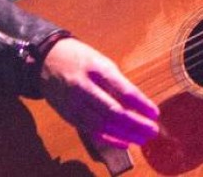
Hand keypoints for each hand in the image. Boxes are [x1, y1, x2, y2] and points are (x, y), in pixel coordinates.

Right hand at [39, 37, 159, 149]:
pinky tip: (123, 142)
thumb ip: (118, 83)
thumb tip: (138, 105)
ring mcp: (74, 103)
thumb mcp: (102, 62)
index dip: (141, 104)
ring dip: (124, 135)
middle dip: (135, 124)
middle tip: (152, 130)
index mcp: (97, 69)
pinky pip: (90, 131)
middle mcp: (84, 87)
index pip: (123, 90)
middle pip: (113, 111)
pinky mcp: (68, 115)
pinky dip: (108, 139)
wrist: (47, 60)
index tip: (155, 113)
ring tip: (142, 138)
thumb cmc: (81, 59)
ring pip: (101, 125)